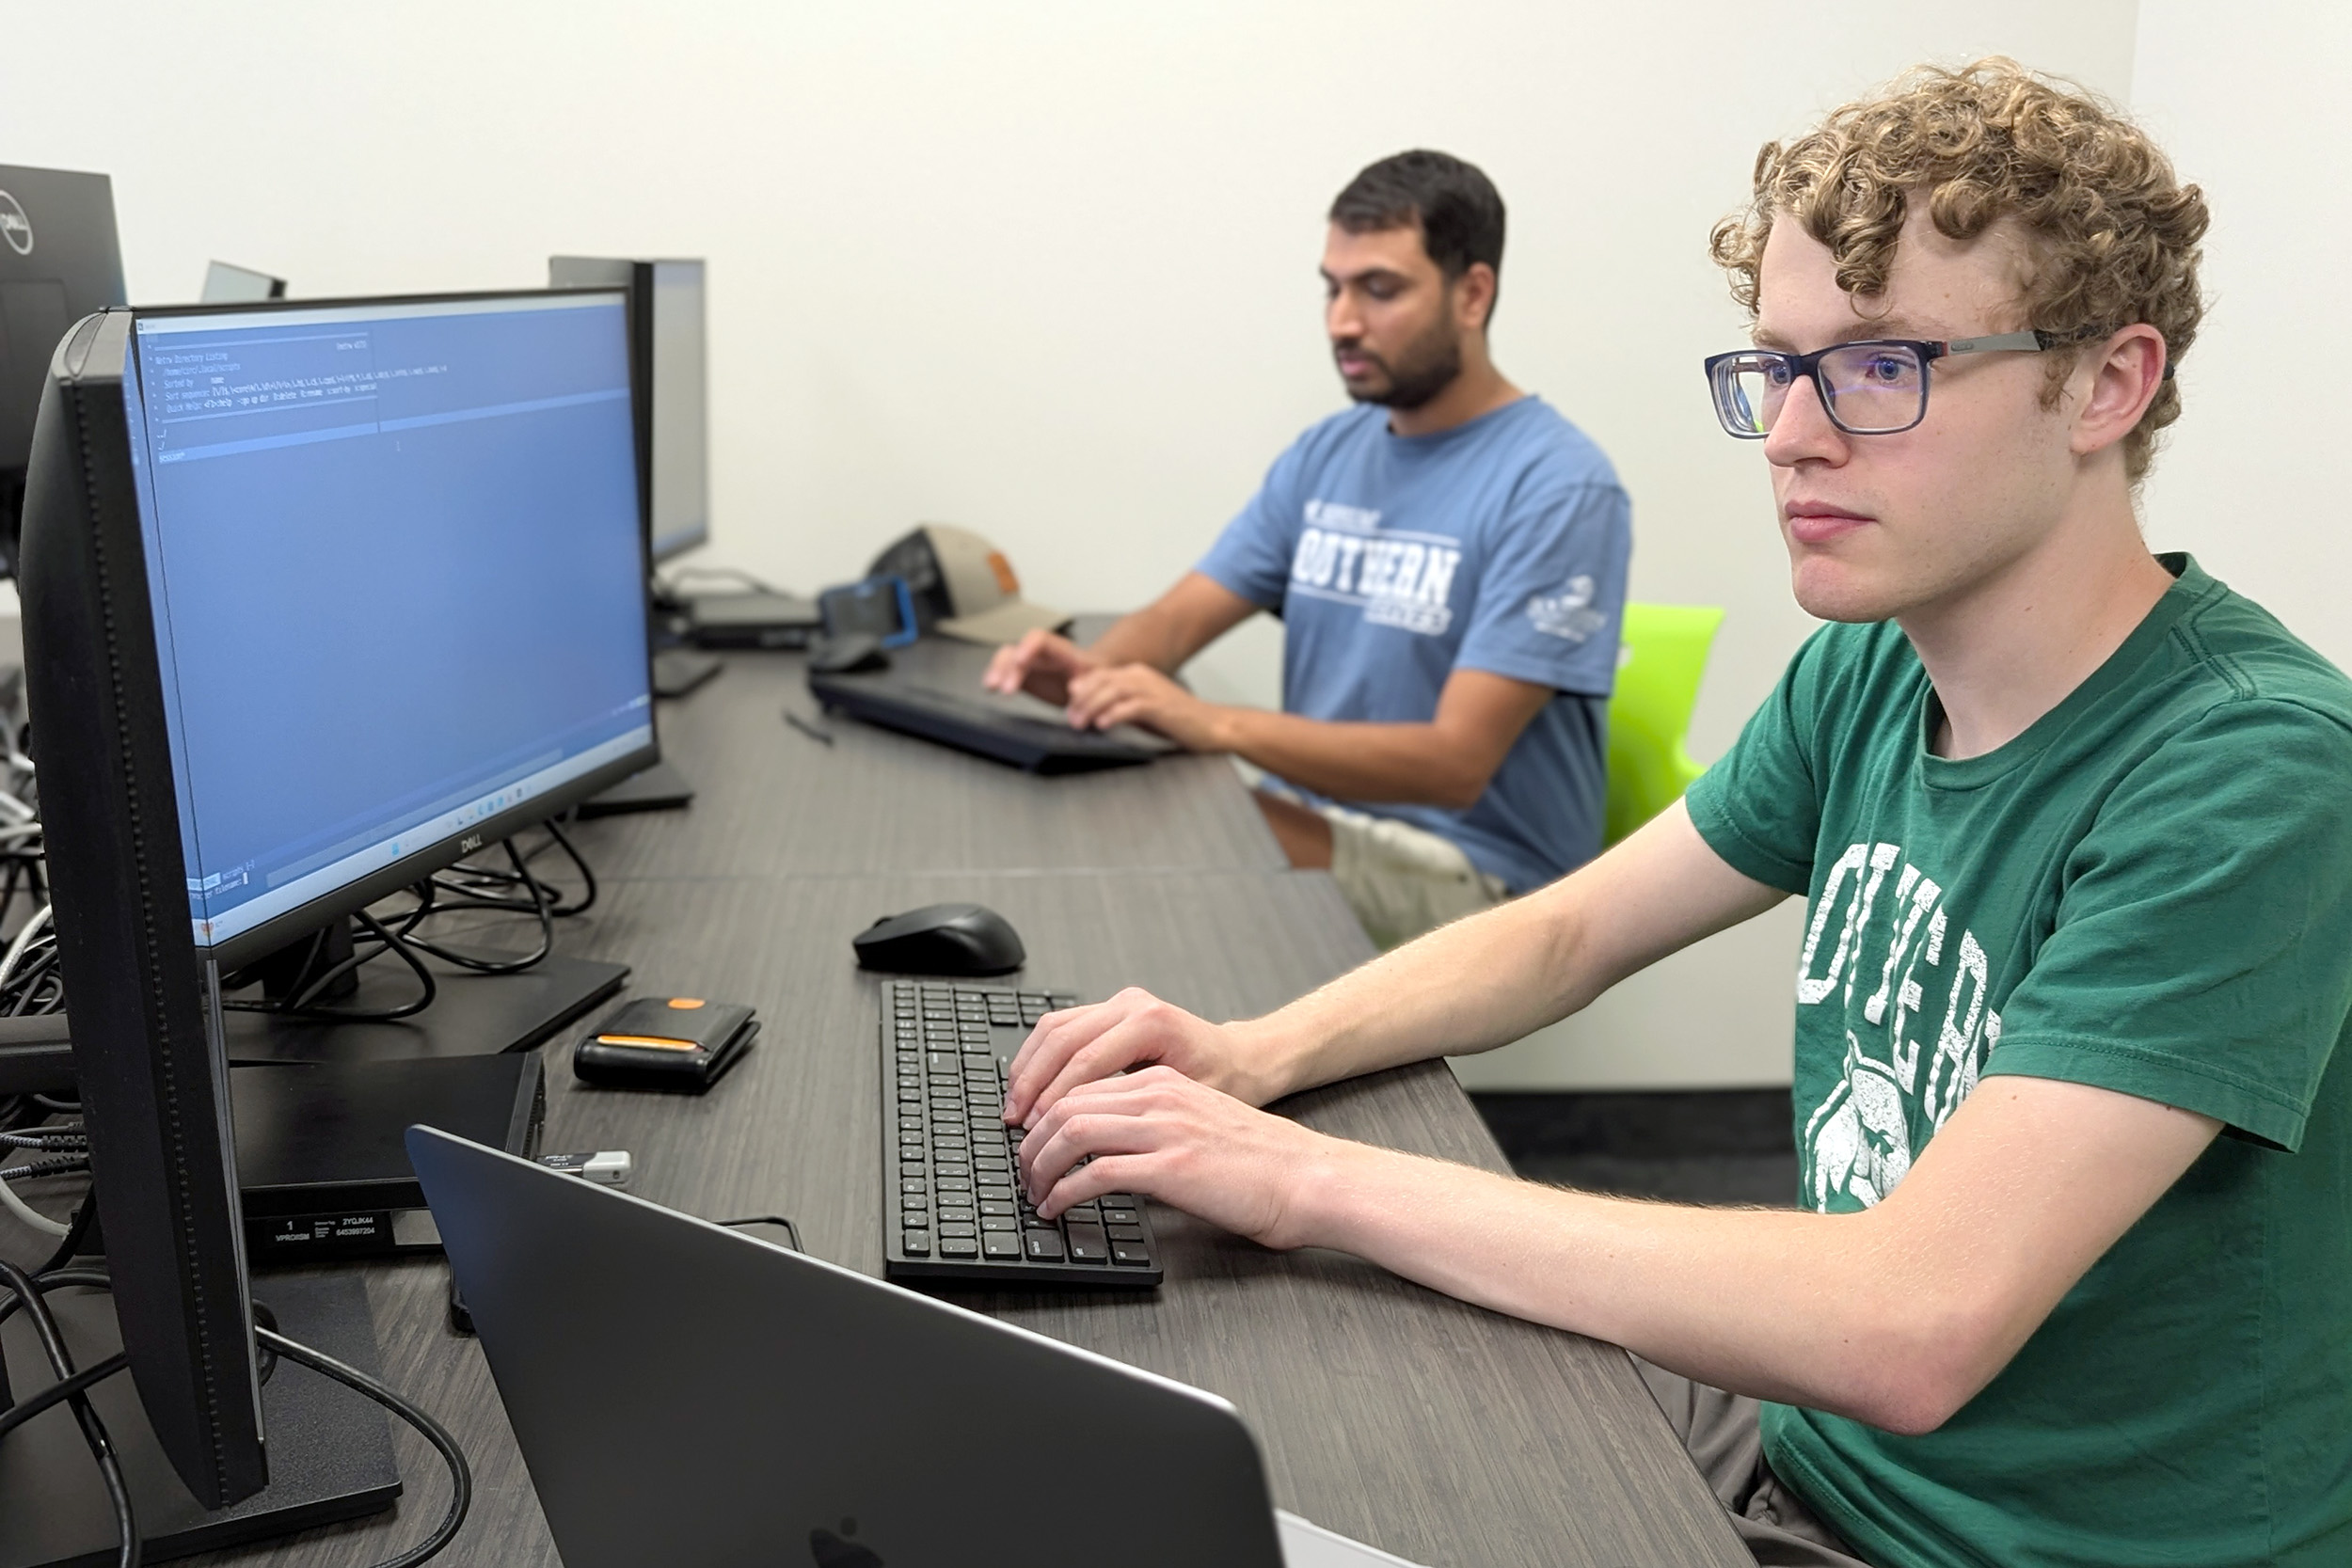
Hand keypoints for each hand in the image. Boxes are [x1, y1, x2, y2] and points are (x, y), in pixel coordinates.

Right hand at [982, 629, 1100, 706]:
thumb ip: (1087, 685)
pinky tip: (990, 688)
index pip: (1041, 639)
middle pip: (1018, 650)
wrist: (1089, 684)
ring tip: (991, 687)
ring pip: (1007, 658)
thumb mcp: (1097, 682)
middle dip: (1009, 666)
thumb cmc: (1094, 680)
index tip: (1021, 662)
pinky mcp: (1021, 674)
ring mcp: (1029, 662)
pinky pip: (1003, 670)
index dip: (1028, 646)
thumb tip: (1075, 690)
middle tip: (1006, 688)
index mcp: (1062, 651)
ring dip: (997, 670)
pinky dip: (995, 677)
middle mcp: (1042, 653)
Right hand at [1002, 986, 1282, 1127]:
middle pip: (1061, 1041)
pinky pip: (1060, 1027)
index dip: (1054, 1101)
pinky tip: (1030, 1086)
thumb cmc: (1225, 1084)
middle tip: (1017, 1124)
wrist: (1243, 1059)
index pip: (1084, 1063)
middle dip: (1032, 1086)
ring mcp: (1119, 1003)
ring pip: (1053, 1029)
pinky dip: (1039, 1057)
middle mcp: (1131, 1006)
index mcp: (1150, 1023)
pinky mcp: (1110, 1010)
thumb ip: (1138, 1117)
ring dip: (1028, 1069)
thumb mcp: (1186, 1104)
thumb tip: (1087, 1145)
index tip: (1036, 1132)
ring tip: (1017, 1108)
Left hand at [1017, 1065, 1349, 1248]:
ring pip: (1072, 1132)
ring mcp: (1165, 1129)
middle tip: (1022, 1173)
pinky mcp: (1171, 1167)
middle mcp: (1159, 1097)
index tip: (1031, 1145)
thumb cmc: (1263, 1163)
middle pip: (1066, 1105)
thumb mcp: (1201, 1125)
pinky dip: (1065, 1192)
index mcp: (1164, 1083)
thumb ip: (1157, 1127)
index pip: (1081, 1086)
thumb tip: (1109, 1154)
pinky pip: (1095, 1173)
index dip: (1044, 1117)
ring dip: (1040, 1167)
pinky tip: (1059, 1209)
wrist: (1307, 1178)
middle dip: (1032, 1142)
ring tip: (1035, 1194)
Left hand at [1064, 663, 1231, 749]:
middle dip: (1082, 700)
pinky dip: (1114, 714)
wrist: (1211, 725)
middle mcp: (1142, 677)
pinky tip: (1103, 724)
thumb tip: (1093, 712)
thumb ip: (1120, 705)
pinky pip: (1132, 707)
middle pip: (1103, 681)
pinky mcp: (1161, 707)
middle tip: (1070, 719)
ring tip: (1080, 723)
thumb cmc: (1177, 720)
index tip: (1069, 705)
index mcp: (1137, 674)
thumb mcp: (1142, 708)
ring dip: (1093, 707)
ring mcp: (1152, 690)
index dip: (1082, 688)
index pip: (1101, 675)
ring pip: (1113, 691)